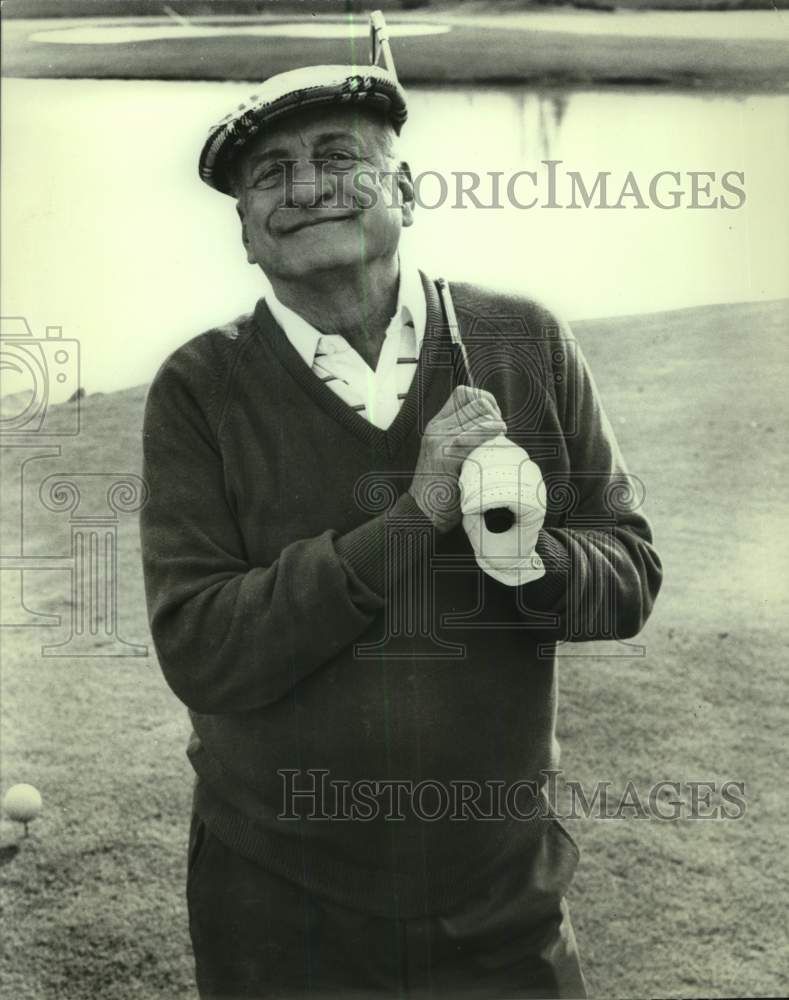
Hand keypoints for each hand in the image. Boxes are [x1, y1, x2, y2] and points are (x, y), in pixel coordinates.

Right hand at [408, 385, 506, 532]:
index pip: (463, 394)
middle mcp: (436, 428)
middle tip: (501, 428)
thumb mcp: (451, 456)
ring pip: (475, 413)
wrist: (422, 512)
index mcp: (436, 426)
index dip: (484, 400)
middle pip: (471, 399)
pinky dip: (489, 432)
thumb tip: (495, 427)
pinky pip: (473, 435)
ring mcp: (439, 440)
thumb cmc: (442, 488)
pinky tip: (499, 436)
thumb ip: (465, 439)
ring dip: (494, 421)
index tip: (495, 417)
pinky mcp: (445, 455)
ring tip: (501, 434)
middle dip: (492, 409)